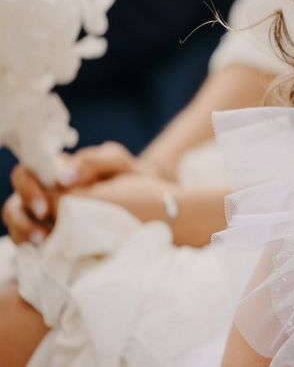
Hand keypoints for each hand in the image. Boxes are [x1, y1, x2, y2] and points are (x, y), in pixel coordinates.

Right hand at [3, 141, 144, 244]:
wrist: (154, 202)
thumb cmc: (132, 177)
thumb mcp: (117, 164)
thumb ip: (92, 161)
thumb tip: (62, 179)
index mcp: (55, 172)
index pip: (24, 175)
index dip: (27, 188)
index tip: (45, 206)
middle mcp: (45, 195)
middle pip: (15, 204)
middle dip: (23, 217)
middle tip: (43, 230)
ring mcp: (47, 219)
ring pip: (18, 226)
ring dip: (24, 235)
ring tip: (43, 244)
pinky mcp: (54, 239)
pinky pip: (31, 246)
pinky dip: (34, 252)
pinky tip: (47, 256)